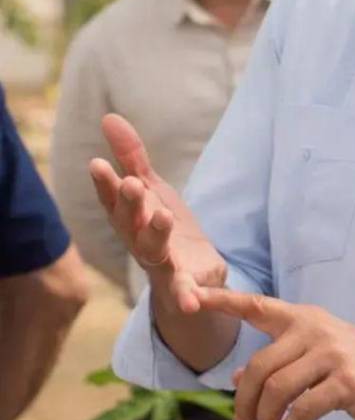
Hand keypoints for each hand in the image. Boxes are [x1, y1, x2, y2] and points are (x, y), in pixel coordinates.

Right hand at [89, 113, 225, 312]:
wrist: (192, 277)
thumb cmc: (163, 227)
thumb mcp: (153, 189)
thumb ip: (132, 157)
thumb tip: (109, 117)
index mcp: (132, 219)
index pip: (114, 200)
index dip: (105, 184)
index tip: (97, 163)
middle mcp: (140, 242)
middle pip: (130, 223)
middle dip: (130, 204)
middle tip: (132, 184)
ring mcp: (162, 265)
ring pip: (154, 251)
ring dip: (155, 233)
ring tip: (163, 215)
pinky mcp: (186, 286)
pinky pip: (185, 293)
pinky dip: (188, 297)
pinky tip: (192, 302)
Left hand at [195, 287, 354, 419]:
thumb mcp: (319, 354)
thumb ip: (280, 361)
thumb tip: (235, 379)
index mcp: (305, 319)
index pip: (256, 307)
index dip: (221, 302)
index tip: (189, 298)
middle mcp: (315, 331)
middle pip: (258, 366)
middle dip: (244, 402)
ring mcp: (332, 355)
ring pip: (276, 390)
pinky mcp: (346, 382)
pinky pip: (302, 410)